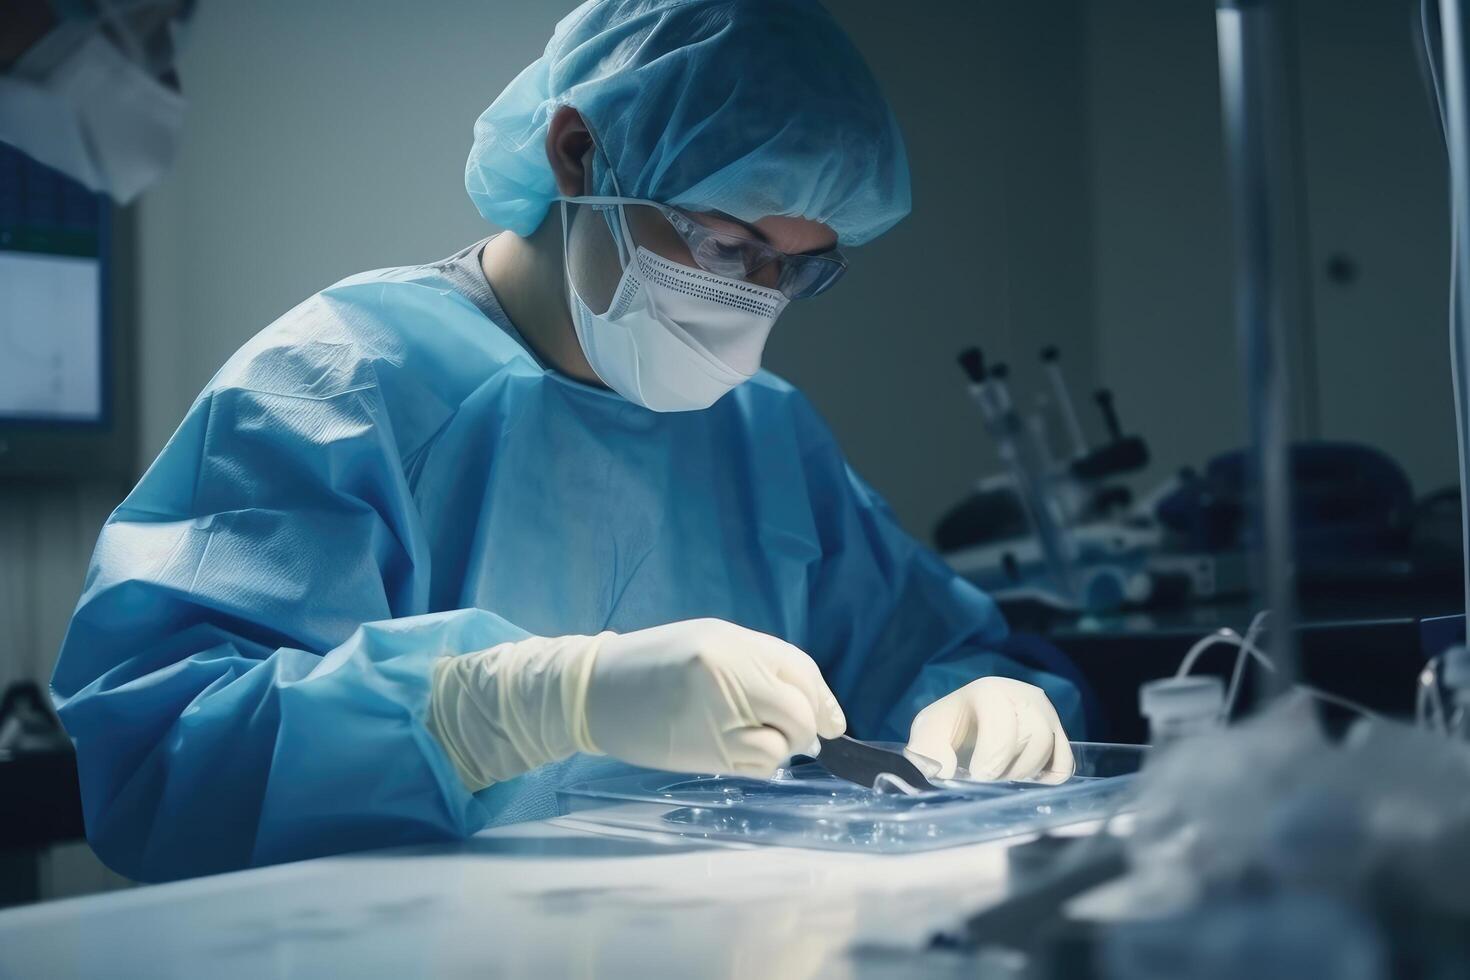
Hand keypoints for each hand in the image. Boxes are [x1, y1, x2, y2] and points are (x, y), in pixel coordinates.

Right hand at [427, 619, 846, 790]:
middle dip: (805, 726)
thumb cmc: (655, 660)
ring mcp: (718, 719)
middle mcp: (730, 679)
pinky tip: (735, 750)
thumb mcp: (710, 640)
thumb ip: (760, 664)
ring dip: (779, 747)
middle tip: (795, 732)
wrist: (595, 689)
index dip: (822, 699)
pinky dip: (759, 764)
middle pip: (798, 711)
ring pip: (781, 746)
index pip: (802, 672)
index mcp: (732, 644)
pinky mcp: (705, 755)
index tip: (830, 720)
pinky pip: (757, 767)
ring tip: (750, 735)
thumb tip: (813, 709)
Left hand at [904, 677, 1073, 783]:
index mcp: (990, 691)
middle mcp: (1025, 696)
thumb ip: (926, 752)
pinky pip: (1065, 762)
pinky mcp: (1058, 737)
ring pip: (1053, 748)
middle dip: (1010, 767)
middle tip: (988, 778)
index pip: (1006, 724)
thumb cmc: (946, 730)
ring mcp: (1046, 715)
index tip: (976, 775)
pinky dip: (1049, 777)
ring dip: (1027, 772)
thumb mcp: (927, 736)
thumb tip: (946, 770)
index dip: (993, 757)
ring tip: (1002, 777)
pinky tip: (1025, 780)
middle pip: (1037, 737)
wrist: (964, 726)